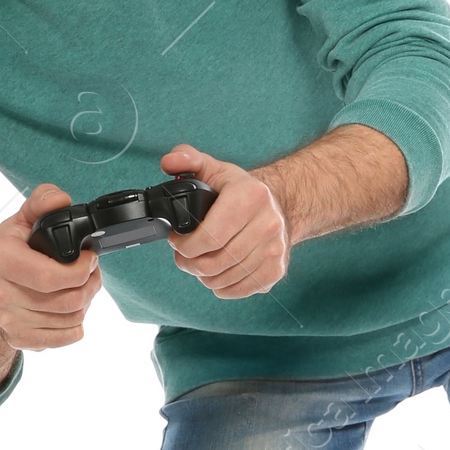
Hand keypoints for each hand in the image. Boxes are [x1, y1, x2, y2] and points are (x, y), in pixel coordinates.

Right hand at [0, 183, 103, 348]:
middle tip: (92, 273)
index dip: (80, 270)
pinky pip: (63, 338)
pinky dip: (76, 325)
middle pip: (66, 301)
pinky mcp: (19, 339)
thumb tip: (61, 200)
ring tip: (81, 287)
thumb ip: (43, 202)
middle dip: (90, 285)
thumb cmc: (13, 250)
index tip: (89, 259)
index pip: (50, 277)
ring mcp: (7, 321)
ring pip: (70, 319)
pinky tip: (71, 310)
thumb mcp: (23, 219)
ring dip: (85, 303)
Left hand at [160, 144, 289, 297]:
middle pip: (215, 262)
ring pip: (225, 278)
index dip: (185, 246)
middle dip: (190, 264)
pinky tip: (218, 273)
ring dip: (204, 276)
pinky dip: (222, 287)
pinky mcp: (277, 270)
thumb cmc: (241, 190)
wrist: (281, 205)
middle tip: (183, 257)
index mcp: (250, 196)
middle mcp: (268, 223)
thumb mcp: (214, 168)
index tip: (176, 241)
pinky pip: (240, 290)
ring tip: (199, 263)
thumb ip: (187, 159)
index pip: (209, 236)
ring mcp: (275, 249)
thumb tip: (169, 162)